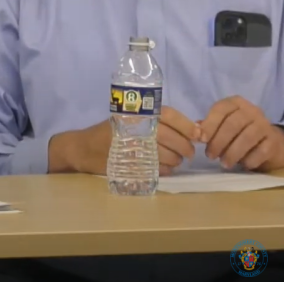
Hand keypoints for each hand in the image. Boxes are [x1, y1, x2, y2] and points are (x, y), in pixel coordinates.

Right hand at [49, 108, 196, 175]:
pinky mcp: (130, 162)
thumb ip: (160, 123)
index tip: (199, 135)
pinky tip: (163, 168)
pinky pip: (158, 169)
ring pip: (167, 155)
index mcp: (137, 113)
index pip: (170, 115)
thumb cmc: (111, 132)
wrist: (84, 148)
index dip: (188, 126)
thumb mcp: (131, 120)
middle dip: (185, 148)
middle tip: (188, 154)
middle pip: (172, 138)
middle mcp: (135, 126)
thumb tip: (197, 128)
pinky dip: (165, 170)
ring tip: (174, 161)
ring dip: (176, 161)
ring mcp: (132, 145)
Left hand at [199, 96, 283, 170]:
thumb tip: (196, 132)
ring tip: (224, 163)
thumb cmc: (237, 131)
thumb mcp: (221, 124)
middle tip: (210, 156)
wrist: (267, 140)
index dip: (209, 125)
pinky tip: (242, 165)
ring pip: (247, 138)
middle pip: (233, 124)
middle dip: (219, 142)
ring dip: (232, 153)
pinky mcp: (274, 141)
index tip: (201, 140)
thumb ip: (207, 126)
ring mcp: (265, 125)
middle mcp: (251, 110)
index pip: (221, 110)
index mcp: (235, 103)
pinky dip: (249, 160)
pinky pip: (261, 151)